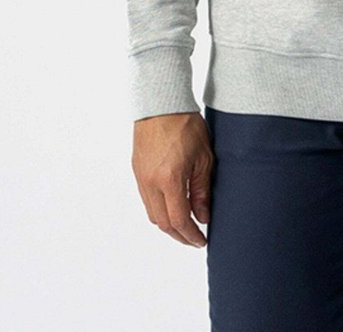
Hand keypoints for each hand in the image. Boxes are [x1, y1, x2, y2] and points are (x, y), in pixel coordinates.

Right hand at [131, 111, 214, 247]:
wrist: (161, 103)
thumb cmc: (185, 124)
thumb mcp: (203, 157)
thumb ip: (202, 189)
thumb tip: (203, 216)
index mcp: (169, 179)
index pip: (179, 220)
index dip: (191, 234)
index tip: (201, 240)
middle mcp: (151, 182)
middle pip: (163, 223)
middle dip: (179, 235)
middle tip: (194, 238)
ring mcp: (141, 177)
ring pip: (152, 213)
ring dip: (168, 224)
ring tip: (186, 225)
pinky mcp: (137, 171)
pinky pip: (147, 200)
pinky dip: (160, 209)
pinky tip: (172, 206)